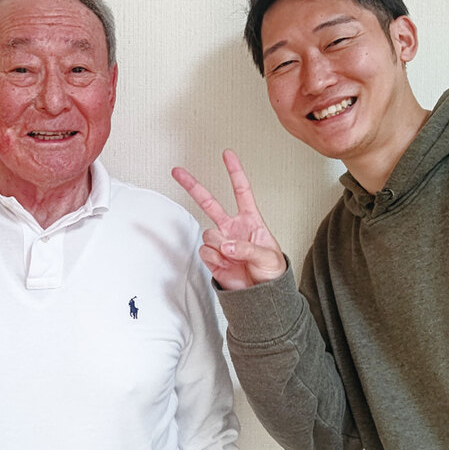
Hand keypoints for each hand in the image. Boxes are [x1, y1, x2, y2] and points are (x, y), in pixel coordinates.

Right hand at [172, 149, 285, 289]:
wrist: (261, 295)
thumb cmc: (271, 271)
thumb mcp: (267, 256)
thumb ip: (247, 249)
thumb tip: (227, 246)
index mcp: (250, 221)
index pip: (241, 191)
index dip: (234, 171)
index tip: (227, 154)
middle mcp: (232, 228)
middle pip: (209, 203)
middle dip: (192, 186)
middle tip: (177, 171)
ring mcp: (221, 243)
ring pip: (209, 234)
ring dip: (220, 246)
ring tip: (233, 258)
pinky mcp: (212, 258)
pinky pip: (206, 252)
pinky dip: (215, 259)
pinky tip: (226, 265)